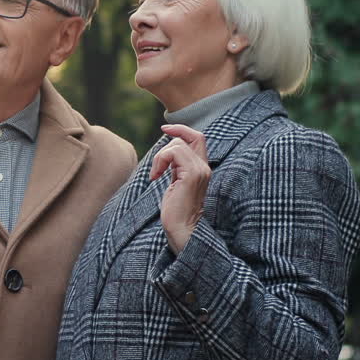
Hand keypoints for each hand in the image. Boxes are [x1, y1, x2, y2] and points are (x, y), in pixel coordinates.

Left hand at [150, 124, 210, 252]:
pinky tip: (155, 177)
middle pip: (192, 136)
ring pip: (177, 145)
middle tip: (157, 163)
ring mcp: (200, 171)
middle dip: (170, 140)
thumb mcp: (176, 183)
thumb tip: (166, 154)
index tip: (164, 129)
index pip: (198, 138)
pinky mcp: (191, 176)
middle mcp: (204, 167)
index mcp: (201, 168)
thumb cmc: (176, 211)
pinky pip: (173, 153)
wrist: (182, 230)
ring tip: (156, 175)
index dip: (182, 129)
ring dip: (159, 157)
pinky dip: (159, 161)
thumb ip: (176, 167)